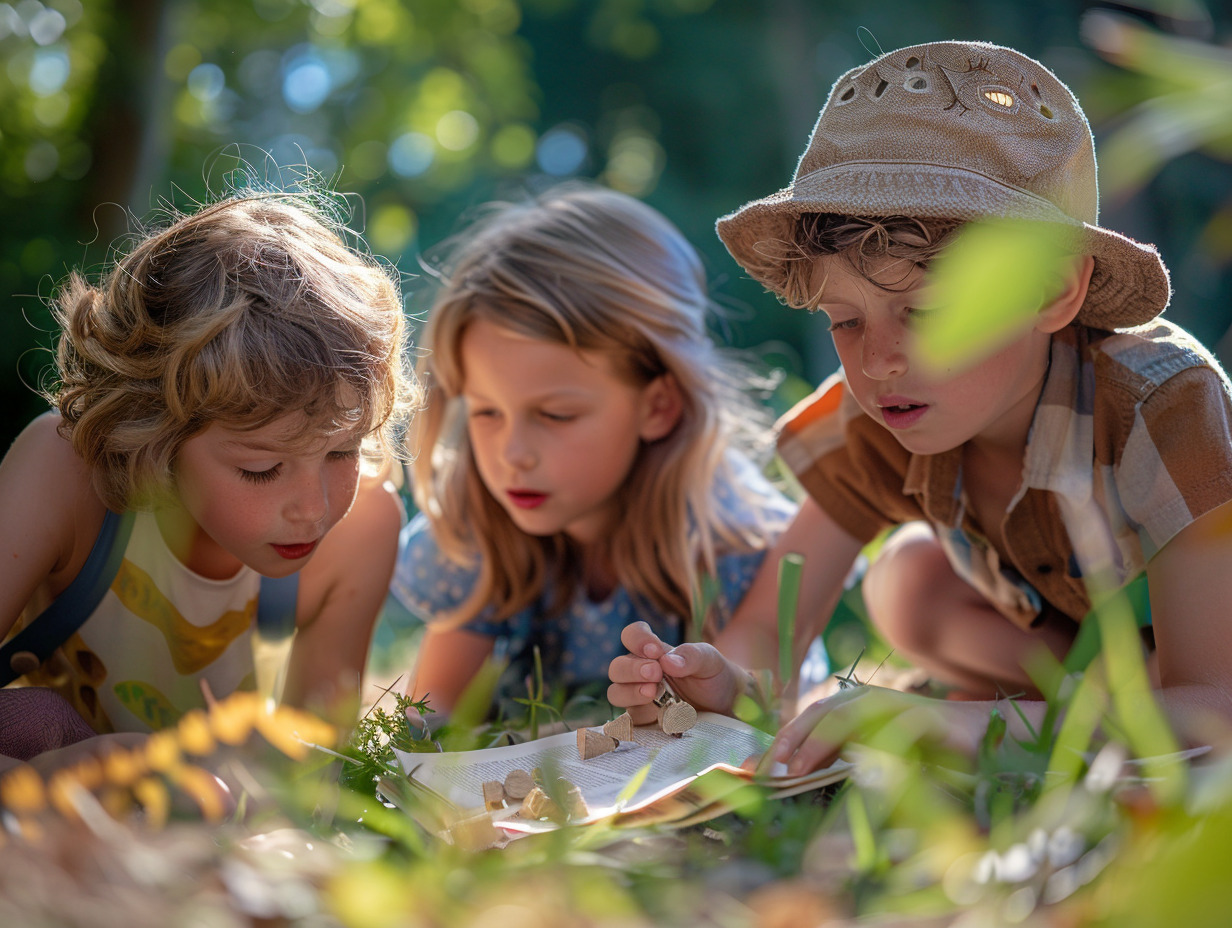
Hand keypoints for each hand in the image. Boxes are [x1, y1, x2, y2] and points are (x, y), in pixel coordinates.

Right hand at [607, 621, 745, 723]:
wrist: (726, 707)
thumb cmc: (714, 677)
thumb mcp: (710, 661)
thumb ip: (691, 656)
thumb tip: (667, 661)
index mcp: (653, 652)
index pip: (631, 635)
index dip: (637, 639)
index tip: (655, 650)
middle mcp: (640, 674)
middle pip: (617, 667)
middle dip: (632, 669)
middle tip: (655, 673)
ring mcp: (639, 699)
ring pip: (616, 693)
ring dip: (630, 692)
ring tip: (652, 693)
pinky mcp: (645, 722)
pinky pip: (627, 722)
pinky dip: (634, 719)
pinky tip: (652, 718)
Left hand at [752, 685, 996, 775]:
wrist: (979, 735)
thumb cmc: (921, 747)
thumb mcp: (871, 751)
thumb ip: (838, 755)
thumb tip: (795, 773)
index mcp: (852, 706)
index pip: (807, 721)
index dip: (780, 743)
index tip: (753, 770)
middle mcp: (869, 699)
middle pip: (820, 714)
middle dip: (789, 741)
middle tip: (766, 769)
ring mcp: (896, 705)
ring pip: (848, 718)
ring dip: (818, 742)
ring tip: (797, 767)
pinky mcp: (924, 719)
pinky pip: (891, 729)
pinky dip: (870, 744)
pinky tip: (854, 763)